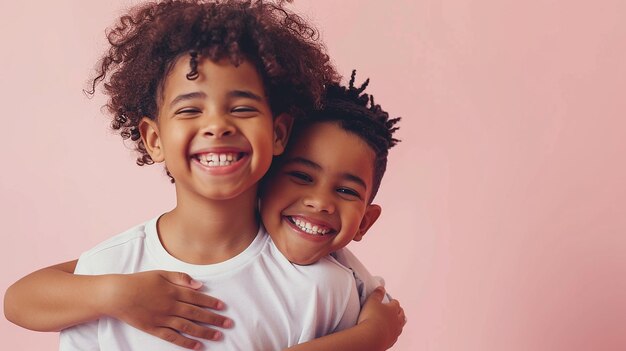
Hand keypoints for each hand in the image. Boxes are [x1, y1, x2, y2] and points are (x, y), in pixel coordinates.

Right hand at [101, 270, 232, 349]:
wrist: (118, 295)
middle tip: (228, 324)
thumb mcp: (161, 273)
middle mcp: (171, 306)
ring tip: (218, 336)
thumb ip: (181, 278)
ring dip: (205, 332)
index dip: (211, 303)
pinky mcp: (154, 329)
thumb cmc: (139, 281)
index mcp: (174, 291)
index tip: (223, 307)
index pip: (197, 298)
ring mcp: (163, 318)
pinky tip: (198, 346)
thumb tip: (199, 284)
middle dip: (214, 319)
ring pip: (188, 327)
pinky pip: (173, 337)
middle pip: (197, 314)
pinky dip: (186, 342)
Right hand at [357, 287, 405, 349]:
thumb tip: (381, 288)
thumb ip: (377, 294)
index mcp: (393, 309)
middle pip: (401, 315)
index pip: (395, 303)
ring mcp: (395, 331)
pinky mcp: (391, 341)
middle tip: (397, 310)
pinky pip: (395, 336)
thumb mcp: (372, 301)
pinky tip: (390, 333)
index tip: (390, 301)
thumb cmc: (372, 318)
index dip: (392, 302)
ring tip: (397, 322)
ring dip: (399, 323)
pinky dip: (393, 333)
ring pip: (400, 326)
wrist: (371, 336)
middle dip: (399, 312)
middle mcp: (396, 320)